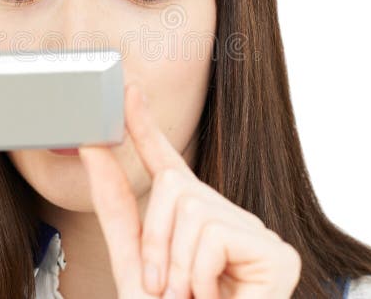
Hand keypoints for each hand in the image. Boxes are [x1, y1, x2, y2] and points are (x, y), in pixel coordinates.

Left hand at [78, 84, 301, 298]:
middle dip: (154, 240)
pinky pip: (214, 233)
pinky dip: (198, 273)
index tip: (128, 92)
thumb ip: (116, 207)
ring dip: (175, 265)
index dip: (147, 128)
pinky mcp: (276, 254)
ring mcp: (255, 237)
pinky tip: (216, 298)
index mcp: (190, 226)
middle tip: (164, 289)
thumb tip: (94, 147)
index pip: (169, 165)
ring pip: (192, 208)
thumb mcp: (133, 265)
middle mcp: (226, 223)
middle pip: (175, 185)